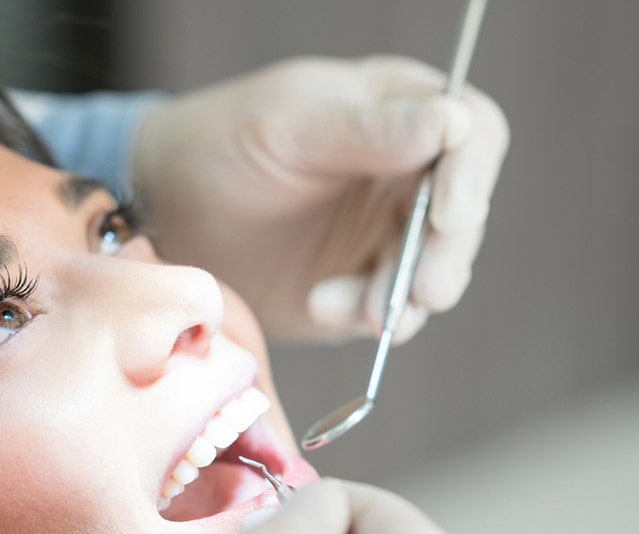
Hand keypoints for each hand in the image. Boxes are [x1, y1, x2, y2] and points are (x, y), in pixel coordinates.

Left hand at [134, 55, 508, 342]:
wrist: (165, 214)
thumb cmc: (220, 145)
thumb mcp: (288, 128)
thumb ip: (367, 130)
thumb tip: (452, 123)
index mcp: (399, 111)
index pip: (471, 133)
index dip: (473, 175)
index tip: (450, 215)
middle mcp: (406, 174)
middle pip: (464, 216)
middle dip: (445, 257)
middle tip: (421, 292)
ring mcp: (387, 234)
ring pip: (436, 271)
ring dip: (406, 296)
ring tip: (359, 310)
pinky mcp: (362, 286)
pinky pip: (391, 310)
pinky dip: (366, 317)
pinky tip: (322, 305)